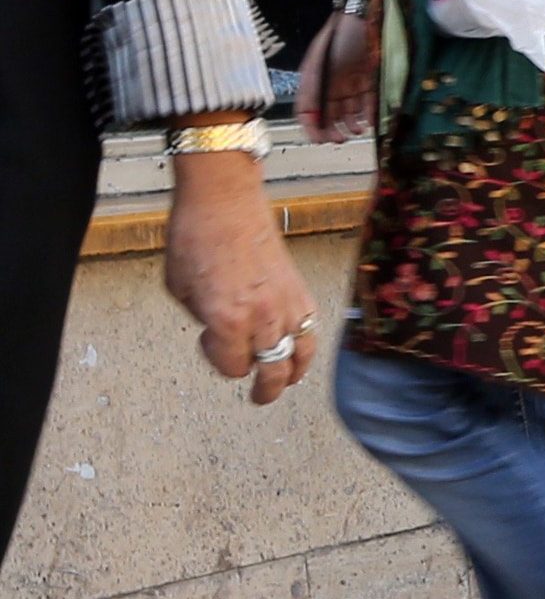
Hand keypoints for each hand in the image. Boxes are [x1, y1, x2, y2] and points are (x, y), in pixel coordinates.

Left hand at [163, 151, 319, 405]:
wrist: (224, 201)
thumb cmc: (194, 239)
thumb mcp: (180, 289)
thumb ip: (202, 319)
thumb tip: (220, 332)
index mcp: (225, 320)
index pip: (231, 367)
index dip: (218, 362)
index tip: (206, 343)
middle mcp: (261, 317)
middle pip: (275, 371)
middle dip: (266, 389)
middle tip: (260, 397)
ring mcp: (286, 303)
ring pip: (302, 354)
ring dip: (294, 372)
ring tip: (287, 380)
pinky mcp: (300, 288)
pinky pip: (310, 329)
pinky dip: (305, 343)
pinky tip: (298, 346)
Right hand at [297, 10, 373, 142]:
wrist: (367, 12)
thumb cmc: (341, 34)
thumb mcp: (323, 64)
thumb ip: (316, 91)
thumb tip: (311, 118)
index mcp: (314, 78)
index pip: (306, 109)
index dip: (310, 126)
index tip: (319, 140)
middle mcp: (330, 81)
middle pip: (328, 113)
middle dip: (332, 129)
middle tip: (340, 139)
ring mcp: (350, 80)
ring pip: (349, 110)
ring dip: (350, 123)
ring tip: (356, 130)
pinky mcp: (370, 77)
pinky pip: (368, 101)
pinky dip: (368, 113)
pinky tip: (370, 121)